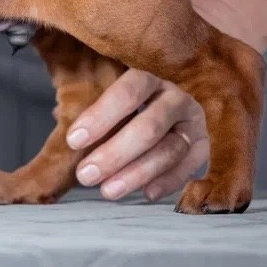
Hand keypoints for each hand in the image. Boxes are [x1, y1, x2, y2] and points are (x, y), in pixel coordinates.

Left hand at [64, 0, 266, 201]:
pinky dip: (168, 182)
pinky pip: (189, 167)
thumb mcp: (110, 80)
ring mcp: (196, 120)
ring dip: (137, 174)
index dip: (100, 117)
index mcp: (151, 71)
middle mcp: (178, 94)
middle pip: (148, 126)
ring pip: (169, 150)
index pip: (128, 92)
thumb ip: (89, 93)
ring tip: (107, 191)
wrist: (174, 89)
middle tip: (85, 175)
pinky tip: (146, 194)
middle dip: (114, 154)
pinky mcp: (206, 143)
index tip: (73, 140)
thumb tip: (60, 114)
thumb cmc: (127, 91)